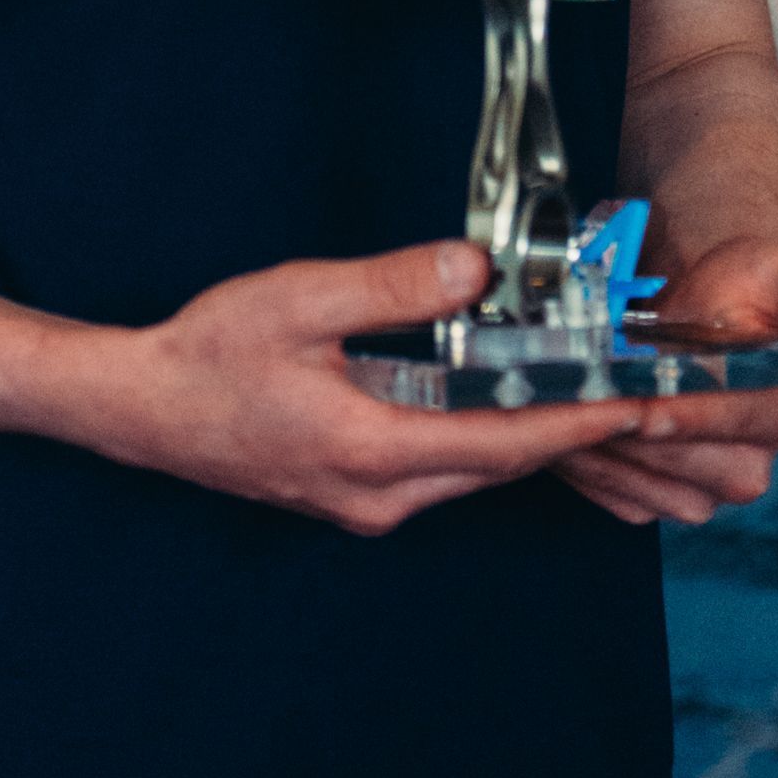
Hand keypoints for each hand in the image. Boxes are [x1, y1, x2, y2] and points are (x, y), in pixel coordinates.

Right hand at [50, 238, 646, 535]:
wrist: (142, 410)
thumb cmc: (210, 352)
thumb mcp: (301, 300)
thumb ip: (394, 287)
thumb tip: (476, 270)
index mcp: (372, 450)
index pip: (503, 445)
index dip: (576, 425)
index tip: (635, 406)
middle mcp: (379, 498)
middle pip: (497, 467)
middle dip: (564, 431)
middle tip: (626, 394)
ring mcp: (363, 507)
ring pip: (468, 476)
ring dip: (520, 439)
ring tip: (577, 395)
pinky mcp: (350, 498)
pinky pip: (437, 474)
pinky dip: (476, 443)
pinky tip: (489, 405)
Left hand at [558, 236, 777, 531]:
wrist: (697, 289)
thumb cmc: (744, 280)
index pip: (729, 426)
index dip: (683, 409)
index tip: (644, 392)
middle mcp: (750, 461)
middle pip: (679, 462)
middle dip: (628, 424)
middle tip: (584, 389)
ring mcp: (705, 486)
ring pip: (644, 485)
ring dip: (600, 445)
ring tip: (567, 400)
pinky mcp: (661, 496)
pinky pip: (617, 495)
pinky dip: (587, 465)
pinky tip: (570, 424)